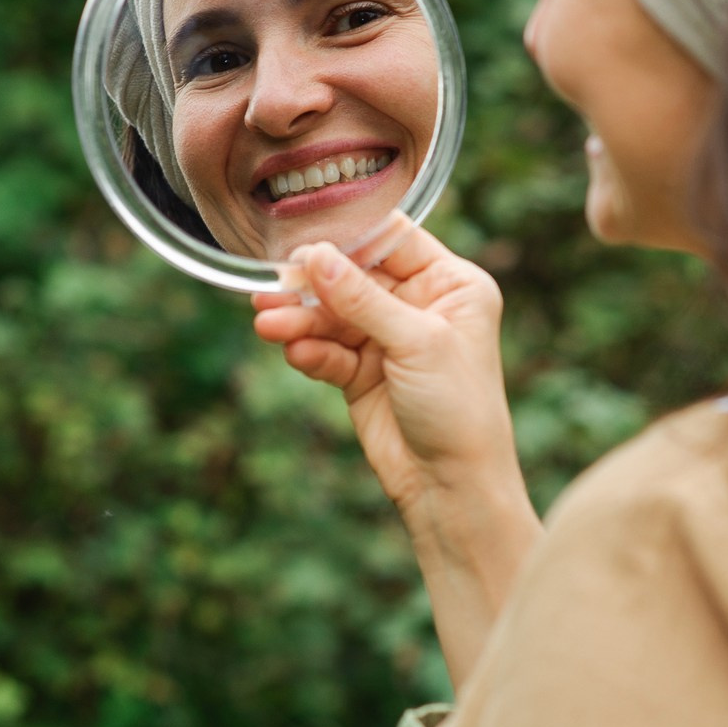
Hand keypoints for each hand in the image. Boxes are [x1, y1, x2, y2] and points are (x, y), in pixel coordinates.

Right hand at [251, 215, 538, 685]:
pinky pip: (327, 351)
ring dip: (300, 319)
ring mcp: (389, 340)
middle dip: (312, 285)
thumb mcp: (415, 342)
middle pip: (353, 278)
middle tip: (272, 286)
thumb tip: (315, 256)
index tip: (305, 240)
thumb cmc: (460, 409)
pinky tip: (296, 354)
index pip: (393, 241)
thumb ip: (362, 298)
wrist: (453, 486)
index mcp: (452, 284)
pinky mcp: (362, 374)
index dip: (348, 239)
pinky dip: (310, 351)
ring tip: (267, 323)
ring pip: (332, 316)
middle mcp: (420, 305)